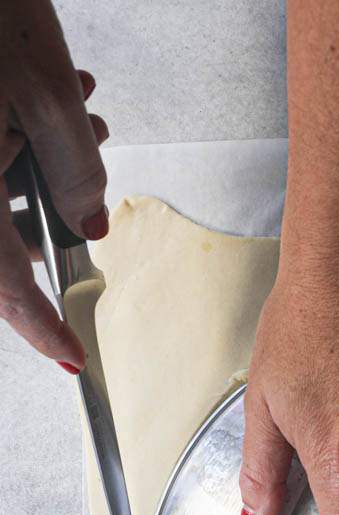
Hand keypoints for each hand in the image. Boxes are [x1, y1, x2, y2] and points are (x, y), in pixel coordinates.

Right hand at [1, 0, 109, 370]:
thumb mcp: (46, 92)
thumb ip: (78, 172)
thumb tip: (89, 219)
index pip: (4, 286)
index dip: (42, 329)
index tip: (71, 356)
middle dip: (50, 221)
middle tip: (82, 198)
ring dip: (37, 170)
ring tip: (75, 116)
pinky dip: (11, 143)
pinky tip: (45, 101)